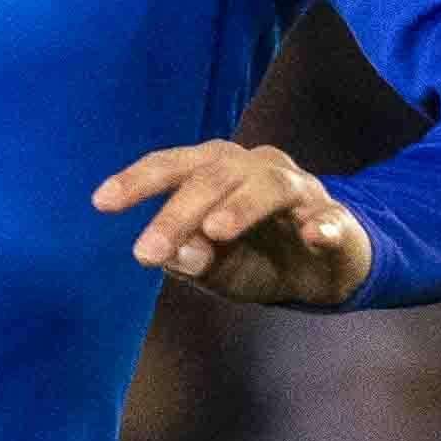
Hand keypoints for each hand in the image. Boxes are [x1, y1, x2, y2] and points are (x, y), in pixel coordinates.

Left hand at [91, 141, 370, 310]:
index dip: (138, 180)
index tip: (101, 202)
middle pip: (214, 176)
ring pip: (270, 186)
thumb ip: (192, 262)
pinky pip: (332, 219)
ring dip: (241, 206)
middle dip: (178, 212)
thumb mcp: (218, 268)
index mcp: (219, 171)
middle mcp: (257, 168)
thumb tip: (170, 256)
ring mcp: (302, 191)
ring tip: (215, 231)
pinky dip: (324, 225)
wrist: (327, 273)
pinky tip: (314, 235)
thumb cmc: (261, 259)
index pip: (174, 166)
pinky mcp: (338, 220)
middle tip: (148, 251)